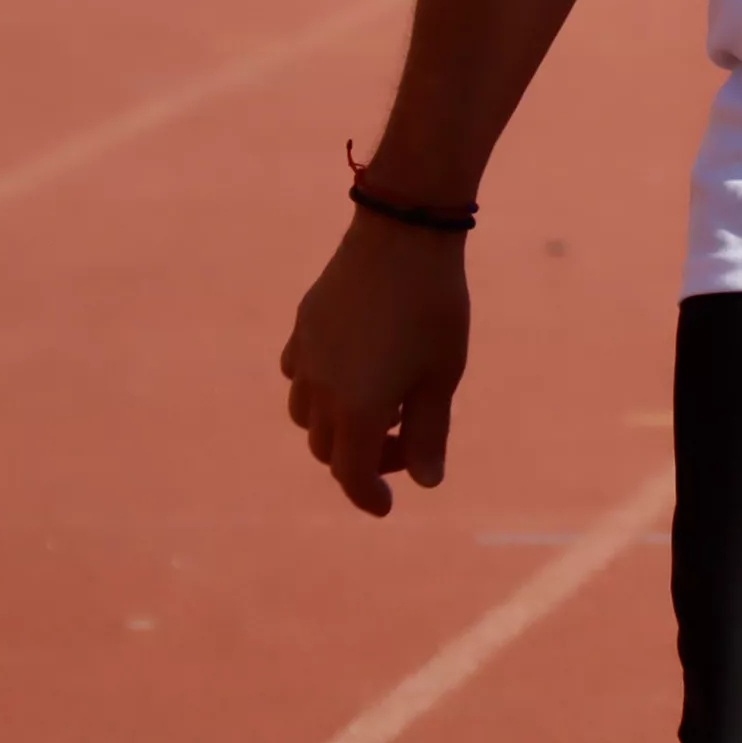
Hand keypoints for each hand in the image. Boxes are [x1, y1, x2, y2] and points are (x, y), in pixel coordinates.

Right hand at [279, 213, 473, 516]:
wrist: (402, 237)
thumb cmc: (433, 310)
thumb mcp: (442, 375)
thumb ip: (430, 432)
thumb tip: (426, 481)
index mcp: (356, 410)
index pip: (351, 475)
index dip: (368, 495)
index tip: (386, 505)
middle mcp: (320, 391)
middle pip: (328, 449)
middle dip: (362, 459)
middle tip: (403, 444)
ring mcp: (305, 358)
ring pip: (307, 415)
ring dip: (337, 426)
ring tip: (382, 407)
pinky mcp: (302, 328)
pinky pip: (299, 375)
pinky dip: (320, 389)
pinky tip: (351, 372)